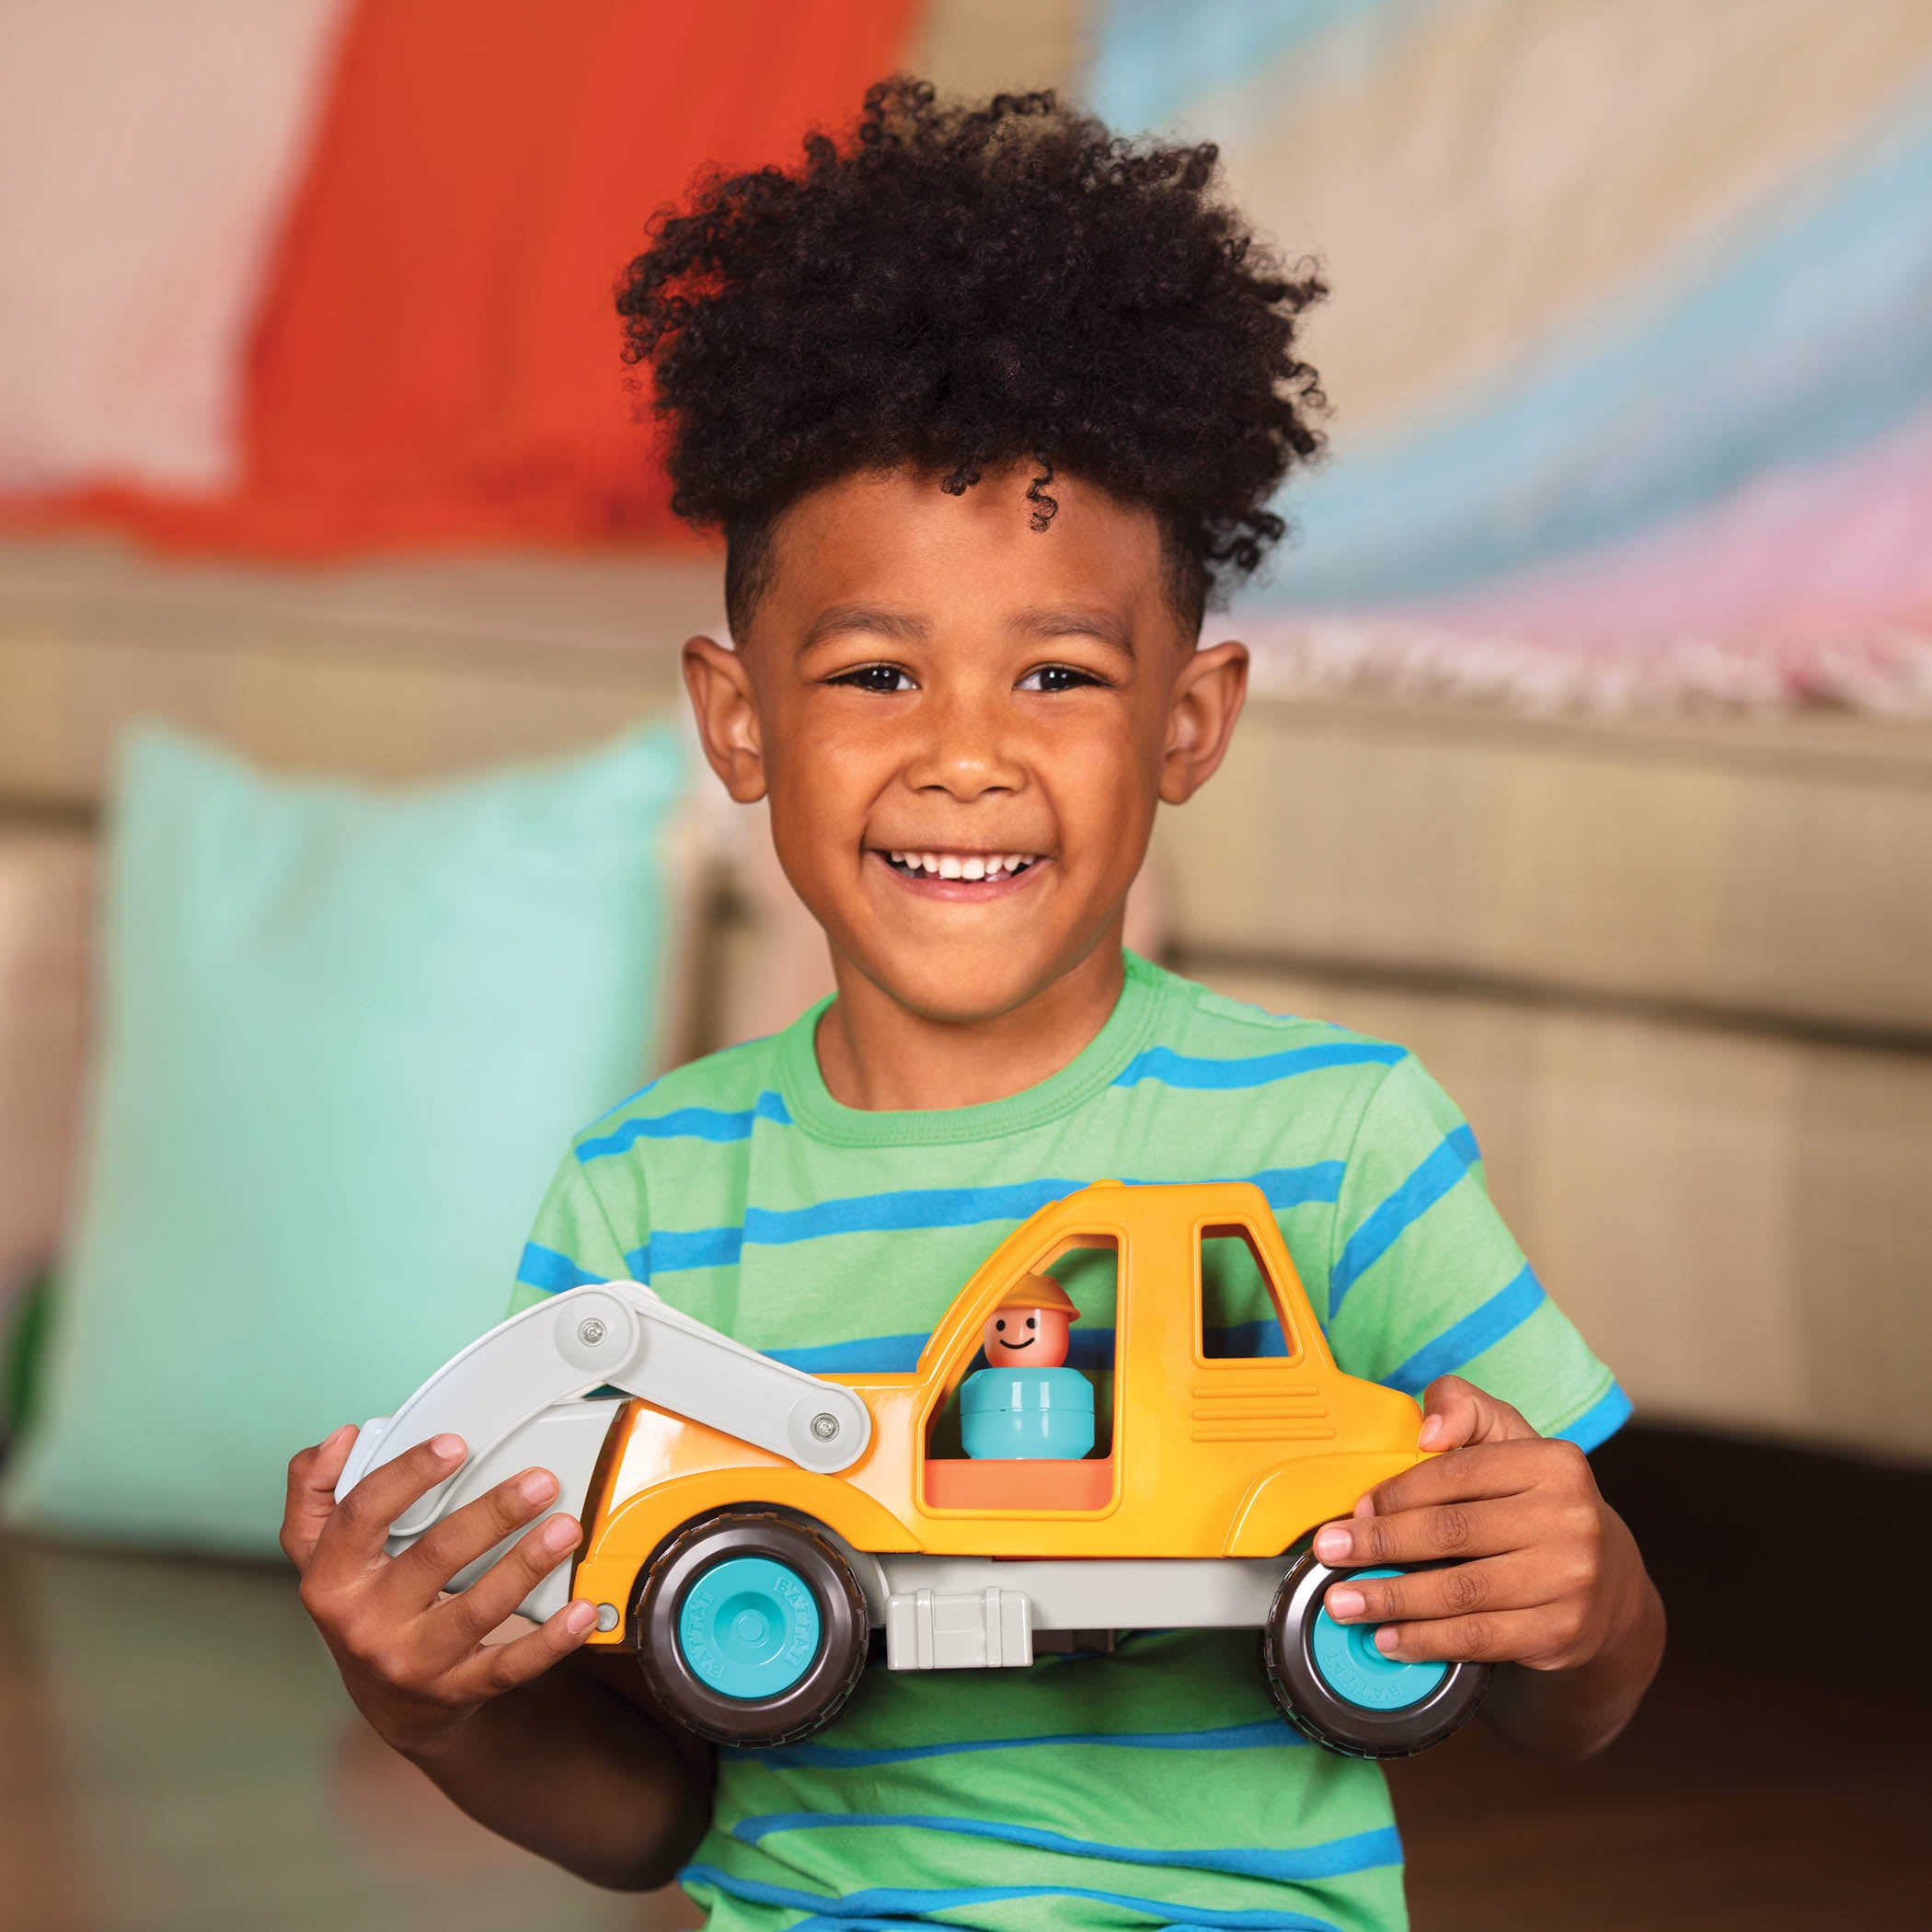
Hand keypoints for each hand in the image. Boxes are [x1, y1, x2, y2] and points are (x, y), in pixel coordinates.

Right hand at [281, 1424, 598, 1757]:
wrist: (390, 1706)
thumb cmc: (363, 1607)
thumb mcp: (320, 1553)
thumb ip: (316, 1488)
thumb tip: (339, 1439)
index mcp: (331, 1579)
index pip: (362, 1516)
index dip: (408, 1475)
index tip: (455, 1445)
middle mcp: (366, 1623)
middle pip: (434, 1557)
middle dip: (494, 1514)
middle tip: (539, 1482)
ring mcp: (413, 1661)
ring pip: (476, 1608)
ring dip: (527, 1564)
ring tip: (566, 1528)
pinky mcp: (457, 1690)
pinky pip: (508, 1666)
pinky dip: (551, 1639)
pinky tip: (581, 1610)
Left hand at [1311, 1375, 1631, 1672]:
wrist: (1608, 1582)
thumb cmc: (1536, 1501)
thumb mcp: (1509, 1440)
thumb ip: (1464, 1408)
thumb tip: (1428, 1429)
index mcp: (1553, 1463)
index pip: (1457, 1473)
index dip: (1398, 1492)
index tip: (1355, 1508)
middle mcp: (1571, 1521)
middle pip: (1452, 1533)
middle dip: (1380, 1544)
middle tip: (1331, 1553)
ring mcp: (1570, 1582)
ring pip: (1461, 1592)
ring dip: (1392, 1599)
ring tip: (1345, 1602)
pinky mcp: (1561, 1634)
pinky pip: (1479, 1639)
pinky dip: (1426, 1641)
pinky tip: (1391, 1637)